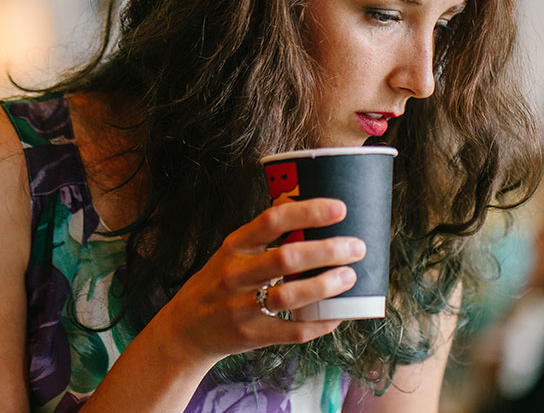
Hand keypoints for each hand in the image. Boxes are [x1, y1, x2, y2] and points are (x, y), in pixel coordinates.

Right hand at [151, 198, 364, 364]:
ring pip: (291, 295)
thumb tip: (309, 209)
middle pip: (287, 257)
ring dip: (326, 285)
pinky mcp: (252, 335)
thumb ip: (264, 236)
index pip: (272, 220)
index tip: (339, 208)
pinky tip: (339, 313)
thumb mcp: (232, 251)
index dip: (308, 212)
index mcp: (234, 245)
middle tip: (357, 247)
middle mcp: (235, 274)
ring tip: (350, 276)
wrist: (186, 329)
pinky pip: (294, 330)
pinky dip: (321, 322)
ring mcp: (241, 307)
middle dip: (328, 250)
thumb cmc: (219, 282)